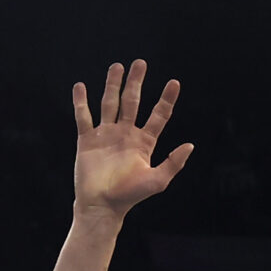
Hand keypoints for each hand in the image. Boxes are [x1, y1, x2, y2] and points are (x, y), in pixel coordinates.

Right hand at [69, 60, 192, 216]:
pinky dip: (81, 102)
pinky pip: (83, 117)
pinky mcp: (87, 140)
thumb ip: (173, 163)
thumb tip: (190, 145)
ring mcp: (106, 135)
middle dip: (136, 83)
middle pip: (132, 102)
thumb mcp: (157, 181)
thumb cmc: (129, 197)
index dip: (167, 99)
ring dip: (112, 85)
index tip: (174, 83)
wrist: (101, 206)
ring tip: (117, 67)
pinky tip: (80, 87)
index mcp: (144, 142)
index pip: (158, 115)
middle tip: (140, 64)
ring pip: (110, 104)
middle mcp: (125, 134)